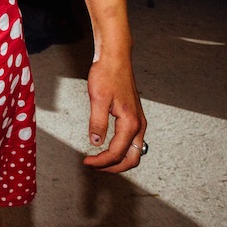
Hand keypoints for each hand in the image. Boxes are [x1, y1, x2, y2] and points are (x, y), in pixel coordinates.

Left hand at [81, 54, 147, 173]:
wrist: (116, 59)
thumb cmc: (106, 75)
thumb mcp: (98, 99)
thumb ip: (97, 123)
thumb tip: (96, 143)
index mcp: (131, 122)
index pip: (116, 153)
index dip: (101, 161)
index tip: (86, 161)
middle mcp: (139, 125)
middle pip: (132, 159)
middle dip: (113, 167)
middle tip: (95, 166)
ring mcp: (139, 121)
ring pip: (134, 152)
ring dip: (118, 160)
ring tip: (100, 160)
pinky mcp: (135, 117)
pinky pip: (132, 142)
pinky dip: (122, 150)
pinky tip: (108, 147)